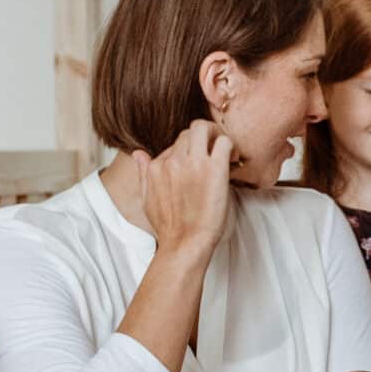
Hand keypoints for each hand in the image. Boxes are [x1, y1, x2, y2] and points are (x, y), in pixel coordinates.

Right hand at [134, 120, 234, 253]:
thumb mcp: (148, 198)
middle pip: (189, 132)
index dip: (190, 152)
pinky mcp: (214, 168)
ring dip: (216, 135)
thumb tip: (138, 154)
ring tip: (224, 151)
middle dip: (203, 137)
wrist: (185, 243)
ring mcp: (193, 163)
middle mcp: (173, 161)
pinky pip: (224, 141)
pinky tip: (233, 159)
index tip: (201, 162)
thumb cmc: (170, 227)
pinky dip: (230, 145)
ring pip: (204, 128)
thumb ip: (144, 173)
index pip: (175, 144)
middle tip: (214, 150)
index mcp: (157, 166)